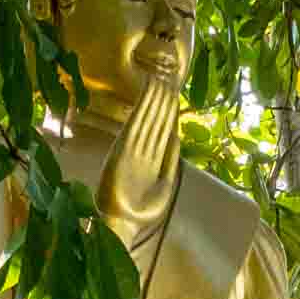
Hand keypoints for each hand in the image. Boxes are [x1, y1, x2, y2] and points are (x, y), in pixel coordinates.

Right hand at [96, 77, 180, 237]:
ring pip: (148, 118)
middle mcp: (142, 150)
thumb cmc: (142, 210)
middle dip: (163, 98)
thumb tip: (177, 137)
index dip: (169, 110)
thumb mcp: (164, 184)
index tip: (176, 91)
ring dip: (155, 97)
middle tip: (170, 74)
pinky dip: (142, 108)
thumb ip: (169, 161)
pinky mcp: (122, 150)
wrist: (123, 224)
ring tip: (162, 77)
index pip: (163, 129)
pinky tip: (149, 94)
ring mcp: (132, 149)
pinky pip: (136, 125)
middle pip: (156, 119)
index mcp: (152, 158)